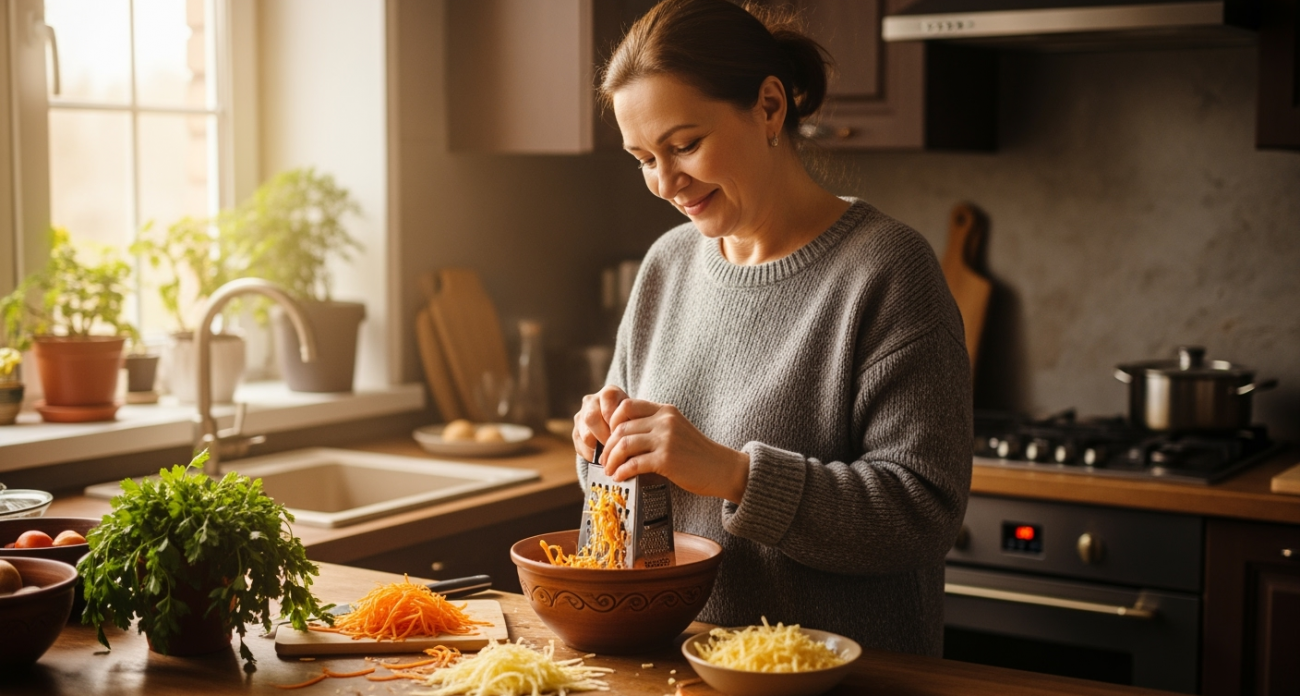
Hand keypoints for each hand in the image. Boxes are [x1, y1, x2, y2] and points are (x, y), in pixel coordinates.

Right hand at [572, 384, 629, 462]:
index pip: (607, 407)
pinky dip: (591, 454)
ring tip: (610, 454)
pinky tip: (601, 457)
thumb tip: (625, 441)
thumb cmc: (632, 420)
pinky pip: (580, 445)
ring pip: (585, 434)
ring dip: (598, 447)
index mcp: (609, 393)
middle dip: (604, 436)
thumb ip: (631, 423)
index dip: (614, 424)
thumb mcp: (636, 417)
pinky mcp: (575, 431)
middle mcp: (591, 400)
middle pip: (591, 418)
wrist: (621, 424)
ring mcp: (581, 415)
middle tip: (615, 448)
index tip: (623, 435)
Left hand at [603, 399, 749, 504]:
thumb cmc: (697, 454)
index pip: (626, 406)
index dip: (612, 422)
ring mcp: (666, 439)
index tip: (610, 438)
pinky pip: (634, 463)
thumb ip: (654, 426)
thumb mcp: (676, 429)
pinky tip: (620, 477)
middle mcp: (664, 421)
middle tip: (605, 460)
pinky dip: (622, 472)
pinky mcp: (667, 459)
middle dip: (608, 446)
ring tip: (610, 470)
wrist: (721, 468)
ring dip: (611, 460)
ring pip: (624, 445)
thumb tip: (623, 436)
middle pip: (621, 427)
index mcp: (665, 411)